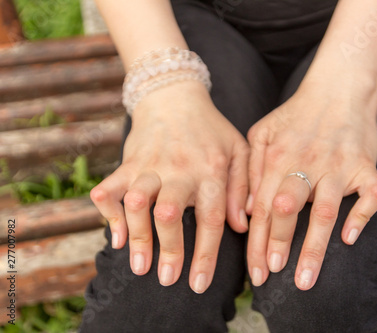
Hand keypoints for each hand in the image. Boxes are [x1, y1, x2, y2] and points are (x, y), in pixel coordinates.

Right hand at [90, 82, 248, 292]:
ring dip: (137, 237)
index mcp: (211, 171)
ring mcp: (151, 166)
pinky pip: (110, 190)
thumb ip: (244, 187)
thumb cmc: (212, 129)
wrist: (174, 96)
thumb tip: (241, 226)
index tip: (199, 284)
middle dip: (169, 250)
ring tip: (141, 266)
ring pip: (137, 203)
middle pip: (170, 215)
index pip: (211, 218)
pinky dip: (109, 215)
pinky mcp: (128, 163)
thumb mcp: (239, 150)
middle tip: (168, 280)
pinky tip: (116, 236)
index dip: (205, 255)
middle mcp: (180, 170)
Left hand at [245, 82, 376, 289]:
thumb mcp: (261, 134)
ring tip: (305, 278)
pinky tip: (350, 238)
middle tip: (272, 277)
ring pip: (324, 210)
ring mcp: (337, 166)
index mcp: (276, 160)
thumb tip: (246, 212)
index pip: (261, 209)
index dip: (256, 243)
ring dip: (314, 245)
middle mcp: (305, 165)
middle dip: (277, 246)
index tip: (255, 273)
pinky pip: (369, 194)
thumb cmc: (295, 116)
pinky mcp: (365, 165)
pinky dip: (362, 215)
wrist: (338, 89)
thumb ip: (250, 169)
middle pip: (286, 211)